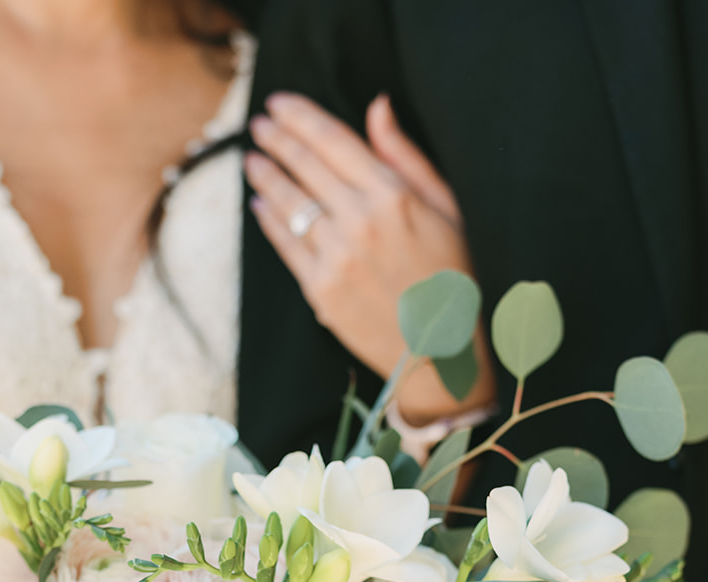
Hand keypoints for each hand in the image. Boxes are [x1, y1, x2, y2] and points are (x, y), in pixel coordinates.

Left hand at [246, 92, 494, 427]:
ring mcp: (336, 258)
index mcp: (394, 195)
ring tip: (253, 161)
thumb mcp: (447, 207)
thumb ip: (405, 156)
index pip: (332, 140)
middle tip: (259, 125)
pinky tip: (261, 205)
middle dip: (276, 139)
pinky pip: (286, 245)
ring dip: (265, 176)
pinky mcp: (320, 290)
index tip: (279, 104)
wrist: (445, 351)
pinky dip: (269, 220)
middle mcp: (360, 222)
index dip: (299, 117)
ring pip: (288, 203)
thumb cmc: (455, 275)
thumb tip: (377, 106)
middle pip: (304, 166)